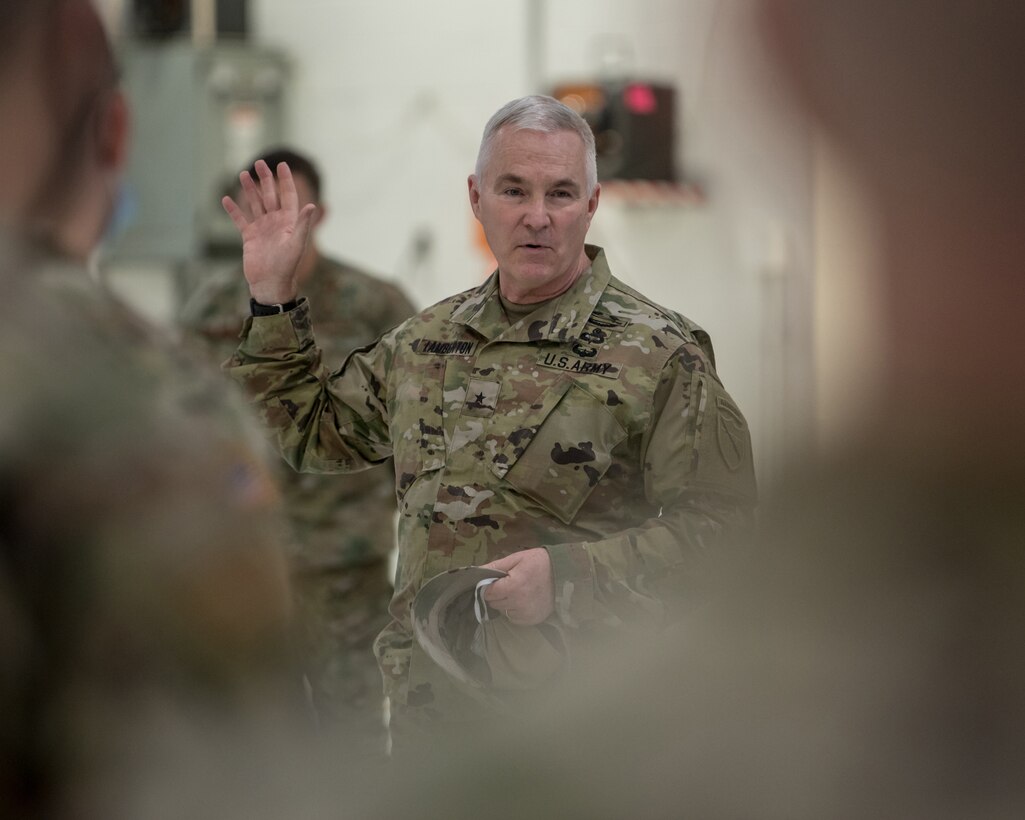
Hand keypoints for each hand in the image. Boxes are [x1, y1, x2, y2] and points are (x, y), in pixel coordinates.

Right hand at [221, 160, 316, 304]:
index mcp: (288, 222)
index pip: (288, 196)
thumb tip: (312, 206)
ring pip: (255, 204)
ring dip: (249, 190)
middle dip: (265, 179)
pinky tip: (226, 199)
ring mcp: (262, 229)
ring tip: (243, 174)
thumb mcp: (296, 243)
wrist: (270, 283)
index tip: (283, 165)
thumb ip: (302, 224)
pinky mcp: (249, 237)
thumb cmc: (287, 266)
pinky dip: (233, 210)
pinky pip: (240, 220)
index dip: (285, 180)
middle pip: (270, 196)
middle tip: (260, 163)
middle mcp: (275, 222)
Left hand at [481, 548, 554, 625]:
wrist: (563, 573)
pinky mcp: (533, 620)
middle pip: (494, 603)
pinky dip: (516, 610)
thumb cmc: (538, 563)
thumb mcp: (516, 558)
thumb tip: (475, 571)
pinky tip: (525, 600)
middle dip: (498, 594)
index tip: (498, 581)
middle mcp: (519, 602)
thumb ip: (495, 566)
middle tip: (510, 584)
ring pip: (503, 611)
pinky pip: (514, 618)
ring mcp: (527, 613)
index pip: (488, 593)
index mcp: (513, 586)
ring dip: (506, 603)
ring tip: (519, 592)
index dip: (490, 587)